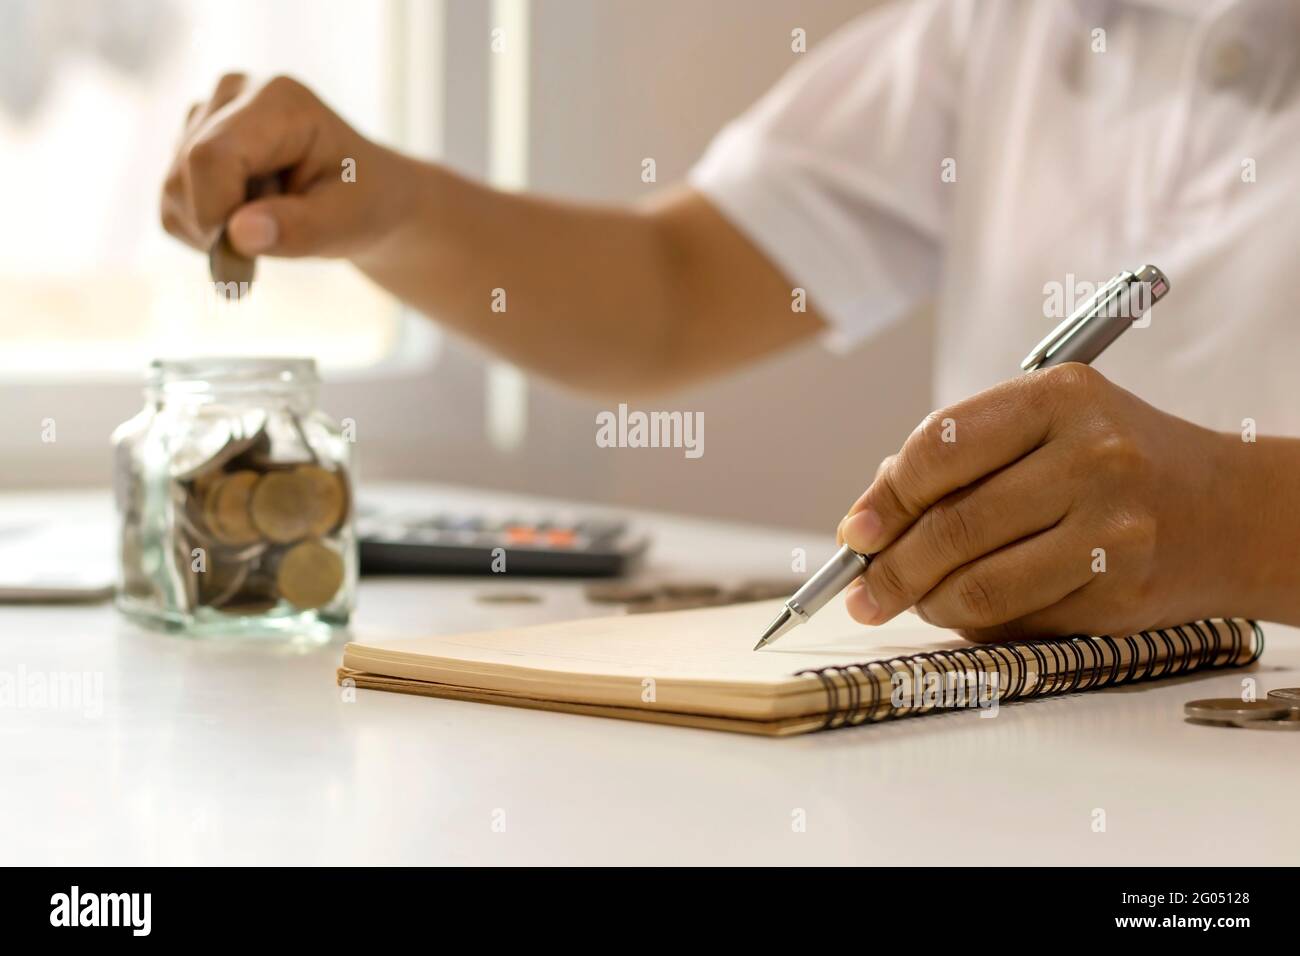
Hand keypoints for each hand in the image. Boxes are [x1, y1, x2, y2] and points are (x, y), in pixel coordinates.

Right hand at [160, 74, 416, 260]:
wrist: (366, 194)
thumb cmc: (363, 203)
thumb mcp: (349, 223)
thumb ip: (299, 229)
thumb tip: (238, 236)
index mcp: (279, 101)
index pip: (211, 156)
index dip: (214, 212)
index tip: (242, 254)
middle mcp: (233, 93)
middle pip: (184, 174)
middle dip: (221, 226)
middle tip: (278, 236)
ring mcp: (206, 115)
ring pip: (172, 191)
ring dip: (216, 228)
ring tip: (271, 217)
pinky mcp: (189, 142)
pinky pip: (171, 204)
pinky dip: (204, 229)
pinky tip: (248, 217)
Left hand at [837, 363, 1241, 642]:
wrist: (1231, 513)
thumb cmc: (1117, 462)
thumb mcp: (1048, 425)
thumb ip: (962, 456)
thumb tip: (871, 514)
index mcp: (1060, 398)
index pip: (941, 448)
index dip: (886, 498)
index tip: (856, 531)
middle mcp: (1092, 457)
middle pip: (953, 526)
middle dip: (891, 569)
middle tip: (862, 591)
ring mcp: (1112, 530)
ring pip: (979, 584)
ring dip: (927, 603)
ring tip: (909, 602)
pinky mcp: (1120, 593)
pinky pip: (1017, 620)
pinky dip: (976, 623)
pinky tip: (967, 612)